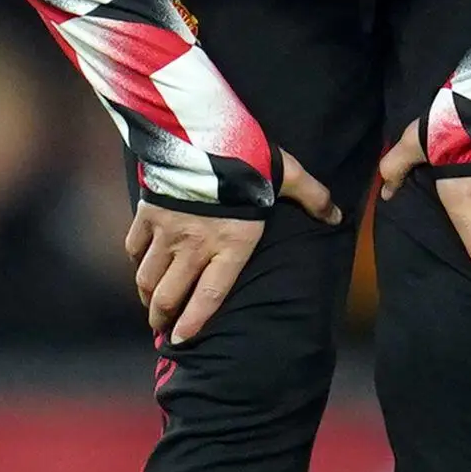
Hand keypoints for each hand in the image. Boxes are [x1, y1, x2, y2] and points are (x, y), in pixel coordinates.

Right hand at [124, 150, 339, 345]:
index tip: (182, 340)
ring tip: (150, 304)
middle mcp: (194, 246)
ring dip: (147, 295)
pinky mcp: (147, 213)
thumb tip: (336, 215)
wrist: (202, 132)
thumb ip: (312, 197)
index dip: (193, 323)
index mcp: (230, 245)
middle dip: (162, 318)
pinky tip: (140, 265)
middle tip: (163, 328)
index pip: (209, 297)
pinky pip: (134, 247)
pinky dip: (135, 260)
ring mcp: (167, 231)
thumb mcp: (288, 176)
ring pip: (147, 277)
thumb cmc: (248, 157)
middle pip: (169, 295)